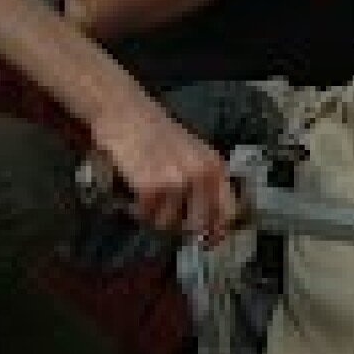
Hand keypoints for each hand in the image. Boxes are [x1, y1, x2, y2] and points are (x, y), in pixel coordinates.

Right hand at [86, 93, 238, 244]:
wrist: (125, 111)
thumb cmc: (155, 133)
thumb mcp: (191, 154)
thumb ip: (203, 184)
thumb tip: (208, 228)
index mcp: (215, 166)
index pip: (228, 213)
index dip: (217, 232)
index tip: (206, 242)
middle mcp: (202, 174)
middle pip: (198, 226)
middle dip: (179, 225)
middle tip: (164, 211)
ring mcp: (178, 181)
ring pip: (168, 225)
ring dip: (154, 215)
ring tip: (146, 192)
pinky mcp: (152, 187)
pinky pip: (146, 216)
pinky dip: (136, 209)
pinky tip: (133, 190)